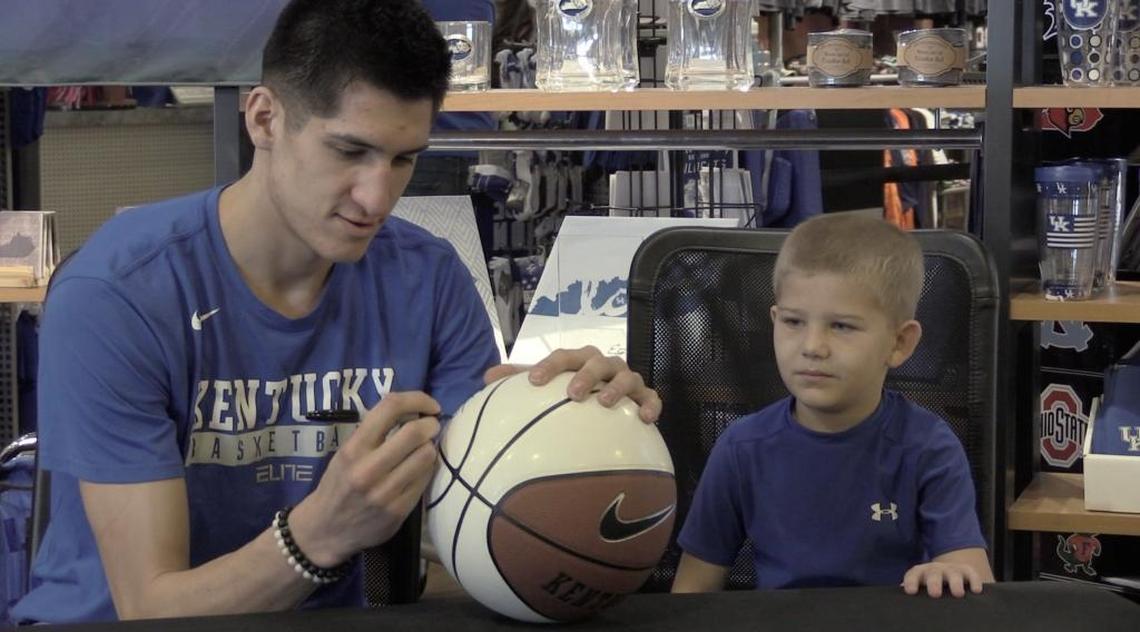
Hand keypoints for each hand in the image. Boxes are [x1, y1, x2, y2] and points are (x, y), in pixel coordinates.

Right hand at [288, 392, 441, 566]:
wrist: (324, 529)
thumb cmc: (338, 483)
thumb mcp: (346, 452)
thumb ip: (375, 432)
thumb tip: (414, 411)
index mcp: (354, 448)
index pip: (391, 408)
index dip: (417, 399)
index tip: (429, 406)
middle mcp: (368, 469)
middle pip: (416, 432)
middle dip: (431, 425)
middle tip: (431, 426)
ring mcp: (385, 492)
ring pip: (426, 456)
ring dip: (430, 448)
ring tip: (422, 450)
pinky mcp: (398, 510)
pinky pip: (425, 480)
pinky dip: (427, 470)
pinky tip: (418, 470)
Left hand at [484, 345, 661, 423]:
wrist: (612, 405)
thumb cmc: (575, 391)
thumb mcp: (549, 385)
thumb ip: (519, 381)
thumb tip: (485, 379)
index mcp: (580, 360)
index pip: (564, 357)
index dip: (549, 366)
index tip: (533, 382)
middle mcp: (605, 365)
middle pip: (596, 361)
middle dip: (585, 374)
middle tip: (571, 393)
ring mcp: (628, 379)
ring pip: (626, 376)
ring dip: (616, 388)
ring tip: (603, 403)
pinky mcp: (646, 397)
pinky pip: (653, 399)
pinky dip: (651, 406)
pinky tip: (645, 420)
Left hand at [902, 561, 984, 597]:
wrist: (948, 573)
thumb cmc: (930, 586)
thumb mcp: (920, 587)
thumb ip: (913, 591)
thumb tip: (901, 601)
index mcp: (920, 573)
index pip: (913, 575)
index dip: (911, 582)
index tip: (910, 591)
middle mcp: (935, 569)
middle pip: (933, 573)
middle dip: (934, 582)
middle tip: (935, 594)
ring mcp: (952, 569)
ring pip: (953, 573)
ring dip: (955, 582)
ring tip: (958, 594)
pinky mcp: (967, 571)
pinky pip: (971, 574)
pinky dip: (974, 581)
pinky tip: (976, 591)